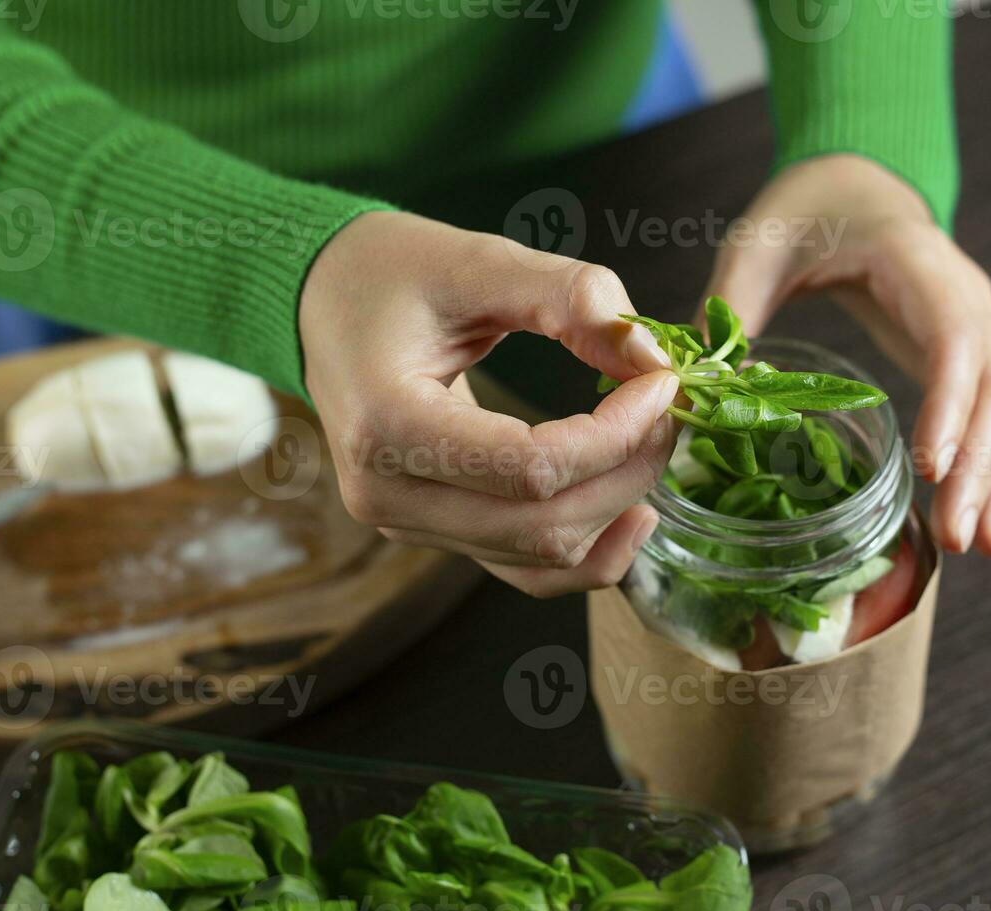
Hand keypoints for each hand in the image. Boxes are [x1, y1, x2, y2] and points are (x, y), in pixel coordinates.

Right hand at [300, 211, 678, 595]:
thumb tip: (648, 355)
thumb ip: (566, 295)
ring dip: (616, 508)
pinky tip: (633, 510)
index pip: (533, 468)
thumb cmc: (388, 271)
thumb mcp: (475, 260)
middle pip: (545, 524)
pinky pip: (524, 571)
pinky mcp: (433, 529)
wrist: (321, 301)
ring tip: (654, 446)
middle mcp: (387, 495)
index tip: (662, 381)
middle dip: (628, 471)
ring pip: (542, 557)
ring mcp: (406, 523)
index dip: (616, 432)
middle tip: (669, 410)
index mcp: (387, 424)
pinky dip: (589, 552)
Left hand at [699, 155, 990, 555]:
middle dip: (987, 463)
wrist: (855, 185)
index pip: (953, 336)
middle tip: (961, 537)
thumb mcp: (757, 244)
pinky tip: (986, 520)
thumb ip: (730, 304)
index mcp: (916, 261)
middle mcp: (966, 295)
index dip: (951, 403)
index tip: (932, 467)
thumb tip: (701, 384)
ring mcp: (981, 324)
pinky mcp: (977, 354)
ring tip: (982, 546)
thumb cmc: (805, 212)